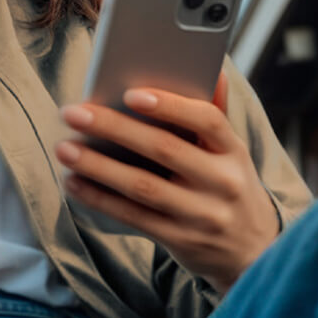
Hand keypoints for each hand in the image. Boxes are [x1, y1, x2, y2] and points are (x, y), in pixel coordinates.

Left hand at [54, 71, 280, 295]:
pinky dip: (100, 198)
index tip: (130, 93)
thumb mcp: (231, 152)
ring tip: (65, 147)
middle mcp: (221, 182)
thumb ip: (215, 111)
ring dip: (97, 165)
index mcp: (233, 151)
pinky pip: (133, 216)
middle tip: (73, 112)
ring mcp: (201, 215)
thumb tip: (209, 67)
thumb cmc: (228, 185)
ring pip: (142, 186)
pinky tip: (74, 181)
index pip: (207, 120)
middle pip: (163, 149)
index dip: (170, 105)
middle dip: (113, 127)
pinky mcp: (180, 240)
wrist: (252, 250)